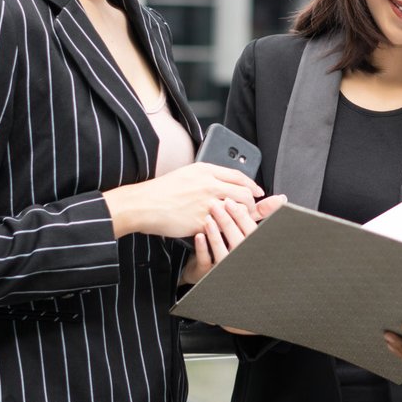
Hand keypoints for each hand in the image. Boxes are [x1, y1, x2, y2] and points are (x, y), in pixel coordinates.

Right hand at [103, 163, 263, 240]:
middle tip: (249, 209)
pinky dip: (224, 229)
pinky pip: (221, 225)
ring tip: (236, 221)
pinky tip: (223, 230)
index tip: (257, 191)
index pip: (238, 176)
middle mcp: (209, 185)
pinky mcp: (201, 220)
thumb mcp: (187, 173)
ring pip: (236, 210)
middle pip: (243, 193)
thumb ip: (207, 176)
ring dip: (240, 217)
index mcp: (206, 171)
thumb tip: (223, 181)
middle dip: (251, 204)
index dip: (251, 185)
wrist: (144, 204)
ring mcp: (206, 203)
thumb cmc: (162, 190)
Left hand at [183, 193, 286, 285]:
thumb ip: (261, 213)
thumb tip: (281, 198)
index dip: (242, 216)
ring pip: (223, 253)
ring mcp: (224, 268)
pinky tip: (199, 235)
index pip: (251, 232)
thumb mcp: (244, 229)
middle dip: (227, 221)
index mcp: (250, 247)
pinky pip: (206, 262)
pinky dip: (203, 247)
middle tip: (216, 205)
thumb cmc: (229, 245)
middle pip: (238, 241)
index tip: (231, 201)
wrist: (206, 269)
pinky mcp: (207, 273)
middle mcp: (240, 259)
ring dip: (216, 234)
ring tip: (208, 219)